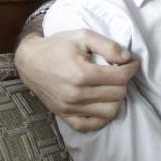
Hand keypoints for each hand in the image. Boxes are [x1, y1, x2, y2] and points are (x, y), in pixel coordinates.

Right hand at [14, 30, 137, 130]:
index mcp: (81, 74)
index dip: (131, 69)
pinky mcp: (64, 116)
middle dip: (123, 82)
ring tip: (111, 87)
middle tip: (119, 72)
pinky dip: (102, 117)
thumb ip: (107, 45)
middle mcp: (76, 94)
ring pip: (110, 112)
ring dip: (116, 99)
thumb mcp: (82, 36)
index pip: (120, 78)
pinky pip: (91, 125)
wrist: (29, 61)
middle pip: (118, 95)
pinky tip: (102, 103)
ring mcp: (70, 108)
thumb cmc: (57, 46)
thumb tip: (127, 58)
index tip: (131, 63)